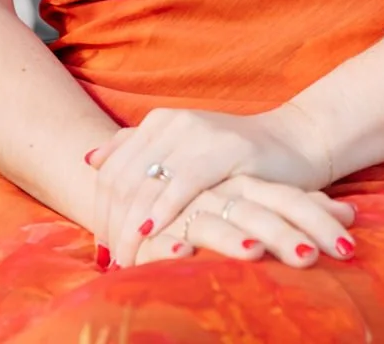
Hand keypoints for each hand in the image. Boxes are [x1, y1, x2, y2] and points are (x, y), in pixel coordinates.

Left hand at [88, 105, 343, 269]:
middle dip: (112, 225)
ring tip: (129, 259)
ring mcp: (198, 131)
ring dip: (132, 227)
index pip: (113, 170)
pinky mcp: (224, 148)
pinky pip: (183, 182)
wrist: (293, 144)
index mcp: (158, 121)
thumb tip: (90, 159)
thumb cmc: (234, 157)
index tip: (100, 247)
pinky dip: (163, 210)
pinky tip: (152, 234)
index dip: (100, 211)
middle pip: (124, 178)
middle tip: (111, 261)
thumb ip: (138, 149)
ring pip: (147, 183)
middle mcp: (172, 122)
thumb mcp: (182, 150)